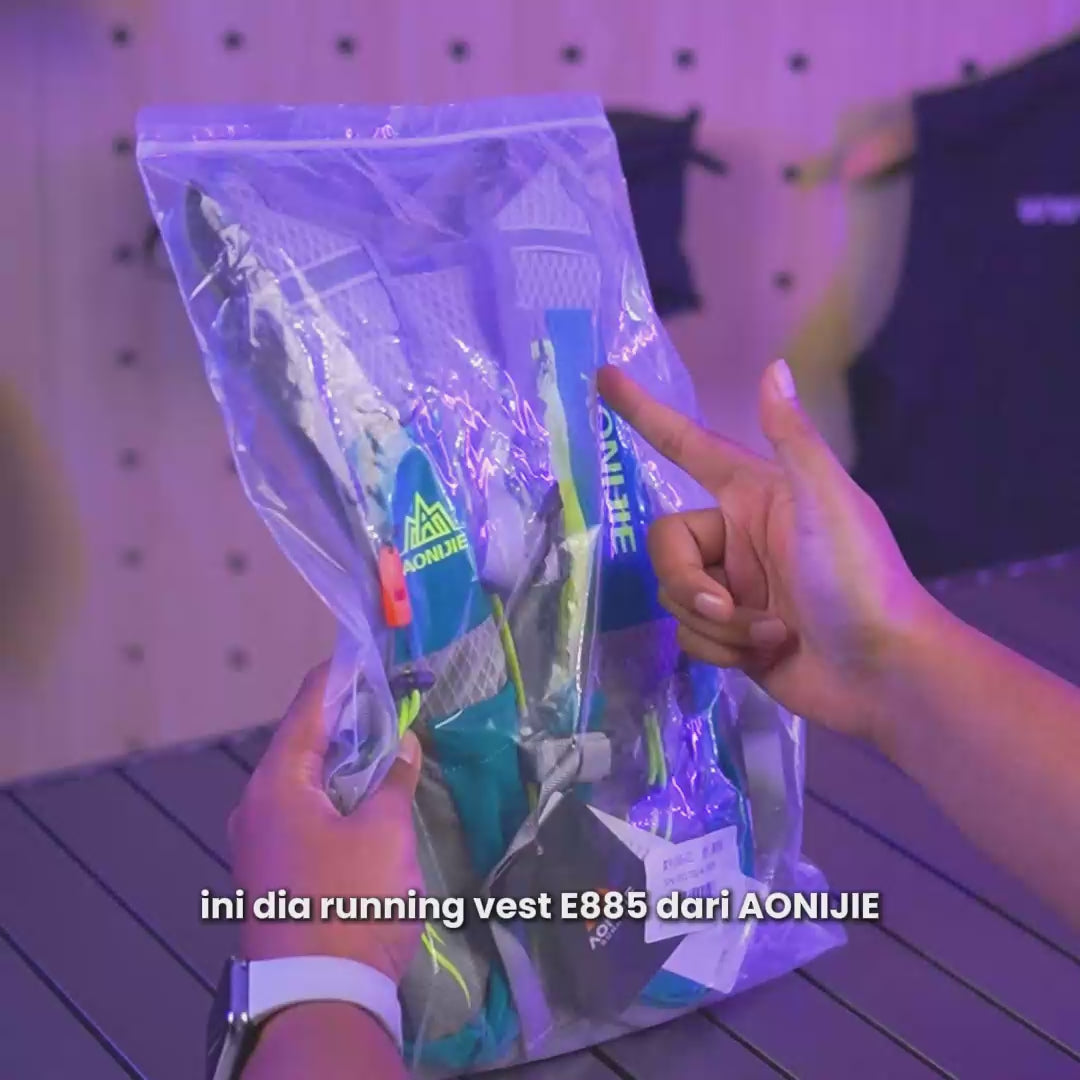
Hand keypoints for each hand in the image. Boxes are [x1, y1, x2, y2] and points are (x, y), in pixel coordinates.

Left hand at [228, 663, 422, 983]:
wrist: (318, 997)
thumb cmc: (351, 902)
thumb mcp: (384, 832)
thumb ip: (394, 779)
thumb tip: (403, 745)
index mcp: (277, 782)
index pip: (309, 704)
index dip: (343, 673)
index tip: (373, 649)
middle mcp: (257, 803)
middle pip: (304, 738)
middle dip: (350, 714)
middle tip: (395, 693)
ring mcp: (260, 838)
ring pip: (306, 776)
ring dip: (345, 756)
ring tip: (390, 735)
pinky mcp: (273, 868)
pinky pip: (305, 808)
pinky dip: (336, 789)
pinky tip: (369, 789)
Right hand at [598, 359, 935, 744]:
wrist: (882, 673)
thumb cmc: (859, 579)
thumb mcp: (826, 502)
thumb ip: (792, 438)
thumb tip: (774, 366)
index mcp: (755, 495)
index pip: (687, 445)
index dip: (646, 414)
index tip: (605, 378)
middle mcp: (738, 536)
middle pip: (665, 544)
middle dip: (688, 582)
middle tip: (724, 606)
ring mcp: (733, 587)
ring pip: (673, 595)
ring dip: (717, 623)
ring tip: (769, 633)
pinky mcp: (731, 634)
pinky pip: (688, 633)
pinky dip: (720, 649)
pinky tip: (763, 654)